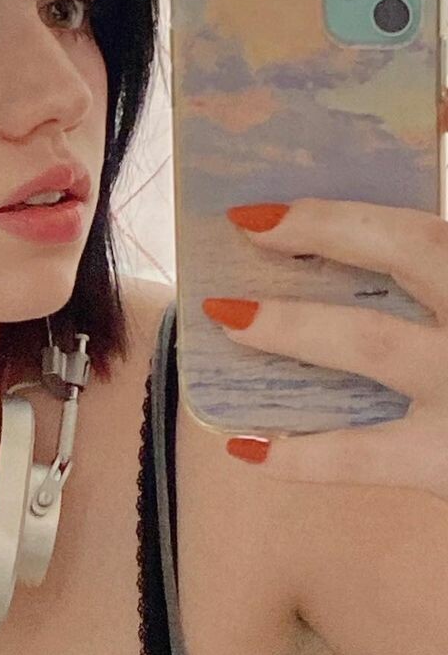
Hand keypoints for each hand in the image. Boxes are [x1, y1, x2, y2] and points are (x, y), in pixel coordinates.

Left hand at [201, 196, 447, 507]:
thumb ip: (429, 278)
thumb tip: (369, 232)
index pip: (431, 227)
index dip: (360, 206)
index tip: (285, 199)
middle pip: (416, 250)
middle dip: (330, 229)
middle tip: (251, 227)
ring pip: (375, 342)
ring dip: (293, 325)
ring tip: (227, 317)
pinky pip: (360, 455)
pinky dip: (298, 454)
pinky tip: (245, 447)